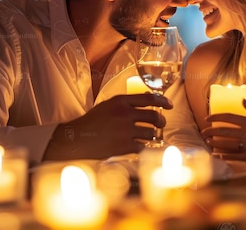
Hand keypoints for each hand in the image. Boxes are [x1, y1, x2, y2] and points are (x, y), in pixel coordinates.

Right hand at [43, 93, 169, 159]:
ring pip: (150, 133)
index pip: (149, 98)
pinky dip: (142, 147)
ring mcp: (124, 130)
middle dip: (161, 121)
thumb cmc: (92, 122)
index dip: (163, 101)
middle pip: (154, 116)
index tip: (169, 105)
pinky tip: (137, 146)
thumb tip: (148, 102)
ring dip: (152, 136)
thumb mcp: (107, 106)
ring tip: (148, 136)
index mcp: (120, 101)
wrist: (76, 139)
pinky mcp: (123, 146)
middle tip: (161, 124)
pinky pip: (142, 147)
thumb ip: (125, 104)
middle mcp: (124, 114)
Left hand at [201, 100, 245, 161]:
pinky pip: (232, 156)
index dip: (216, 116)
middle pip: (224, 130)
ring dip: (214, 142)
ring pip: (226, 143)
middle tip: (203, 132)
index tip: (207, 118)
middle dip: (210, 131)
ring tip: (207, 141)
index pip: (228, 117)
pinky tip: (215, 155)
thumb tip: (242, 99)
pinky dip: (223, 156)